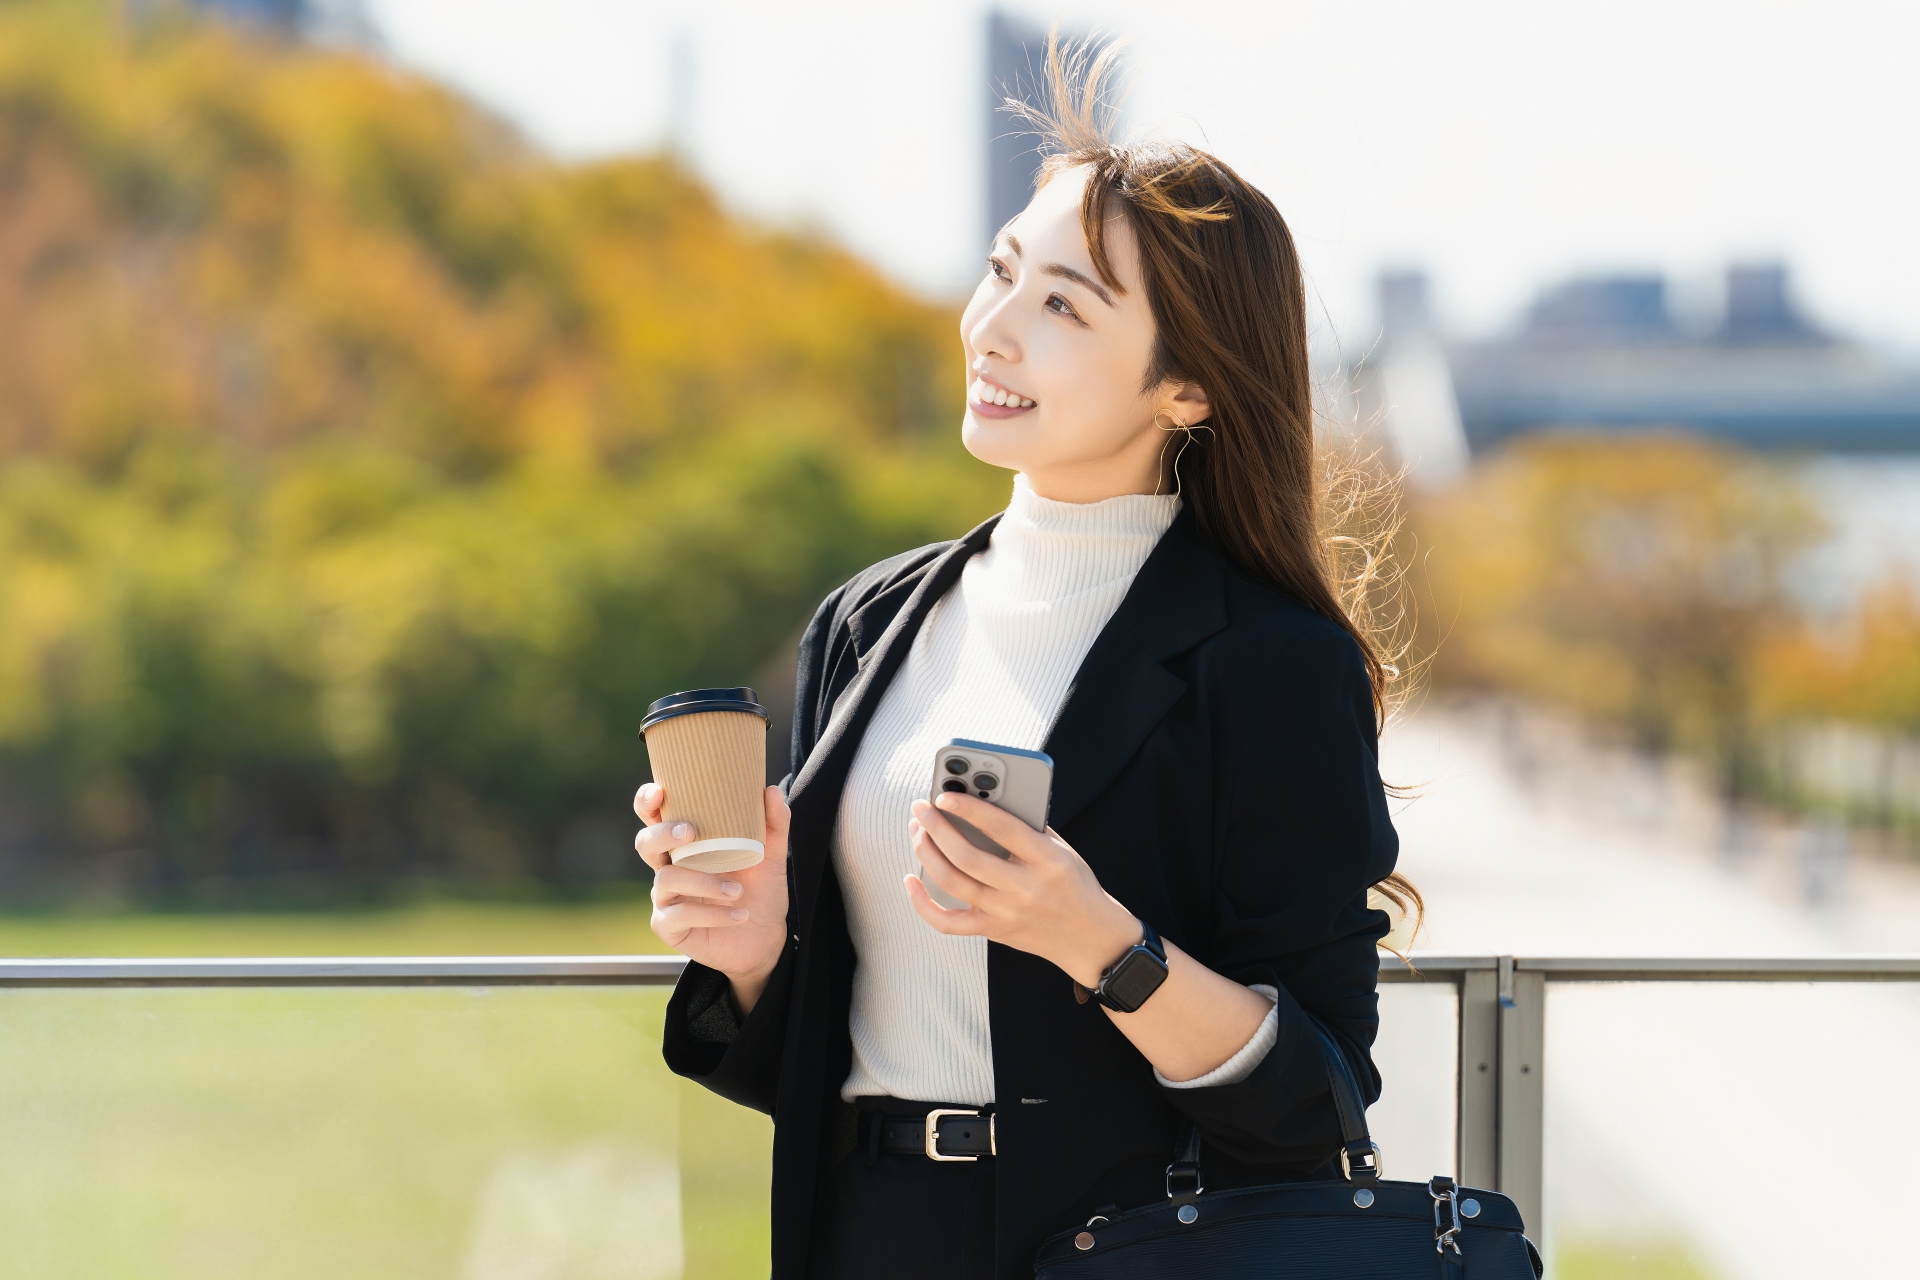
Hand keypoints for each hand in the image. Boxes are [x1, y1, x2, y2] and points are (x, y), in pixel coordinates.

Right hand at [636, 782, 789, 1012]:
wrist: (766, 937)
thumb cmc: (760, 890)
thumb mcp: (772, 855)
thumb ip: (773, 823)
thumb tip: (771, 791)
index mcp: (687, 845)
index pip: (656, 818)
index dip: (648, 802)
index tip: (660, 792)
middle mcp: (670, 867)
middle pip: (646, 843)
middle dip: (662, 834)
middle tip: (691, 832)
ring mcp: (666, 898)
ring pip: (667, 879)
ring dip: (703, 882)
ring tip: (737, 890)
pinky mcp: (669, 927)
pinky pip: (680, 915)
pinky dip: (712, 913)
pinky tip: (739, 914)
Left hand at [905, 792, 1140, 988]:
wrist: (1091, 938)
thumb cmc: (1075, 884)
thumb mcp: (1062, 849)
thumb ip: (1028, 827)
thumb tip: (983, 801)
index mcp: (1046, 860)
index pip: (1000, 827)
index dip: (968, 808)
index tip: (944, 793)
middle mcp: (1023, 888)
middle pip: (967, 856)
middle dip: (936, 827)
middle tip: (921, 808)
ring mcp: (1005, 912)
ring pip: (952, 882)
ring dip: (927, 852)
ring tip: (918, 831)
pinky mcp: (993, 931)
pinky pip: (947, 922)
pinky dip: (923, 903)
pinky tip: (911, 880)